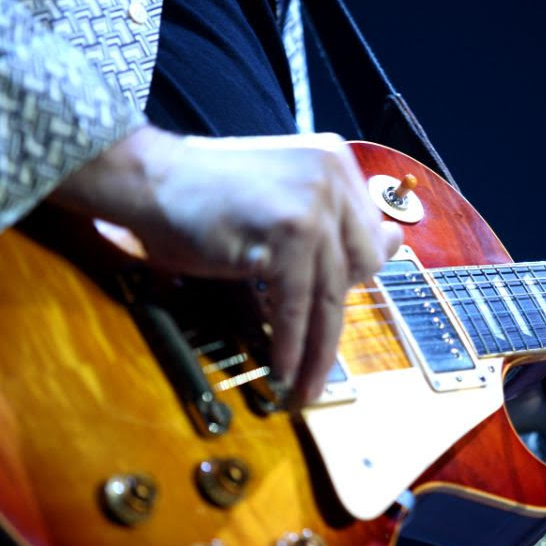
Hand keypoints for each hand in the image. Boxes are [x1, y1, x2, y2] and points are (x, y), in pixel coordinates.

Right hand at [51, 125, 401, 405]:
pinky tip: (284, 370)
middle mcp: (332, 177)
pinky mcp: (287, 234)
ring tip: (307, 385)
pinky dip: (291, 344)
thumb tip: (394, 241)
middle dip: (336, 315)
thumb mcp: (283, 197)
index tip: (334, 314)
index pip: (366, 234)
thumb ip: (334, 218)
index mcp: (335, 161)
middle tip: (318, 358)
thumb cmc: (209, 194)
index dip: (350, 279)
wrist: (150, 179)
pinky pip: (296, 305)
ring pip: (330, 293)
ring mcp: (312, 205)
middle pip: (359, 266)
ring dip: (317, 349)